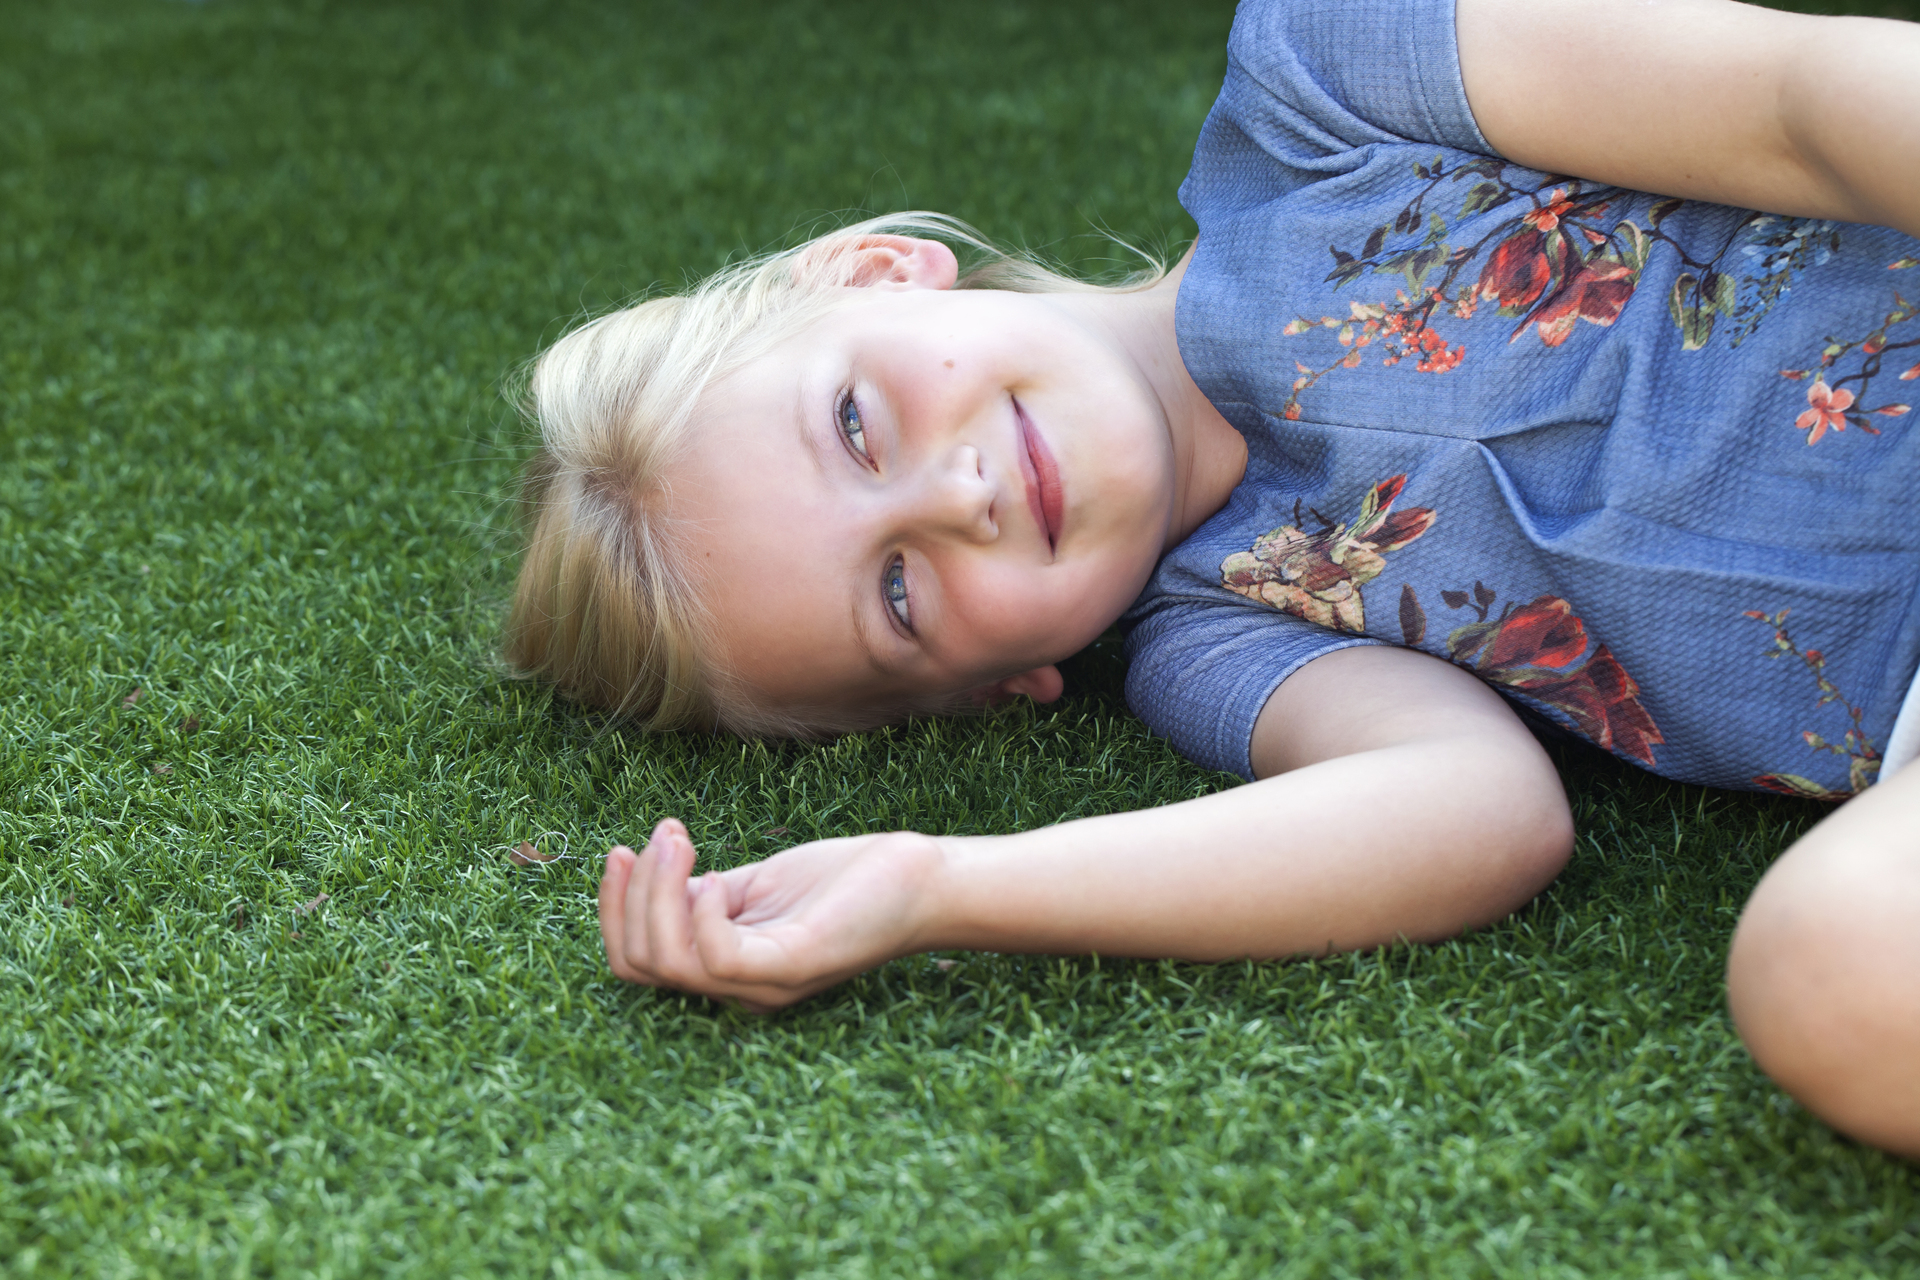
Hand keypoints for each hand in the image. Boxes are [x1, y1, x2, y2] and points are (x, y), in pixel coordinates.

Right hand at [598, 819, 947, 1011]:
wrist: (921, 881)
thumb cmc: (844, 881)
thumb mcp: (756, 884)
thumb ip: (701, 893)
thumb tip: (646, 882)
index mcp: (725, 971)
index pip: (636, 964)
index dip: (613, 911)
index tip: (621, 851)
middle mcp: (739, 990)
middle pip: (640, 965)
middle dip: (630, 896)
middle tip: (661, 836)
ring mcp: (765, 984)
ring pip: (670, 963)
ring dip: (658, 892)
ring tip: (679, 840)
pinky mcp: (794, 966)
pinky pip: (719, 958)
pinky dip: (701, 913)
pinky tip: (716, 876)